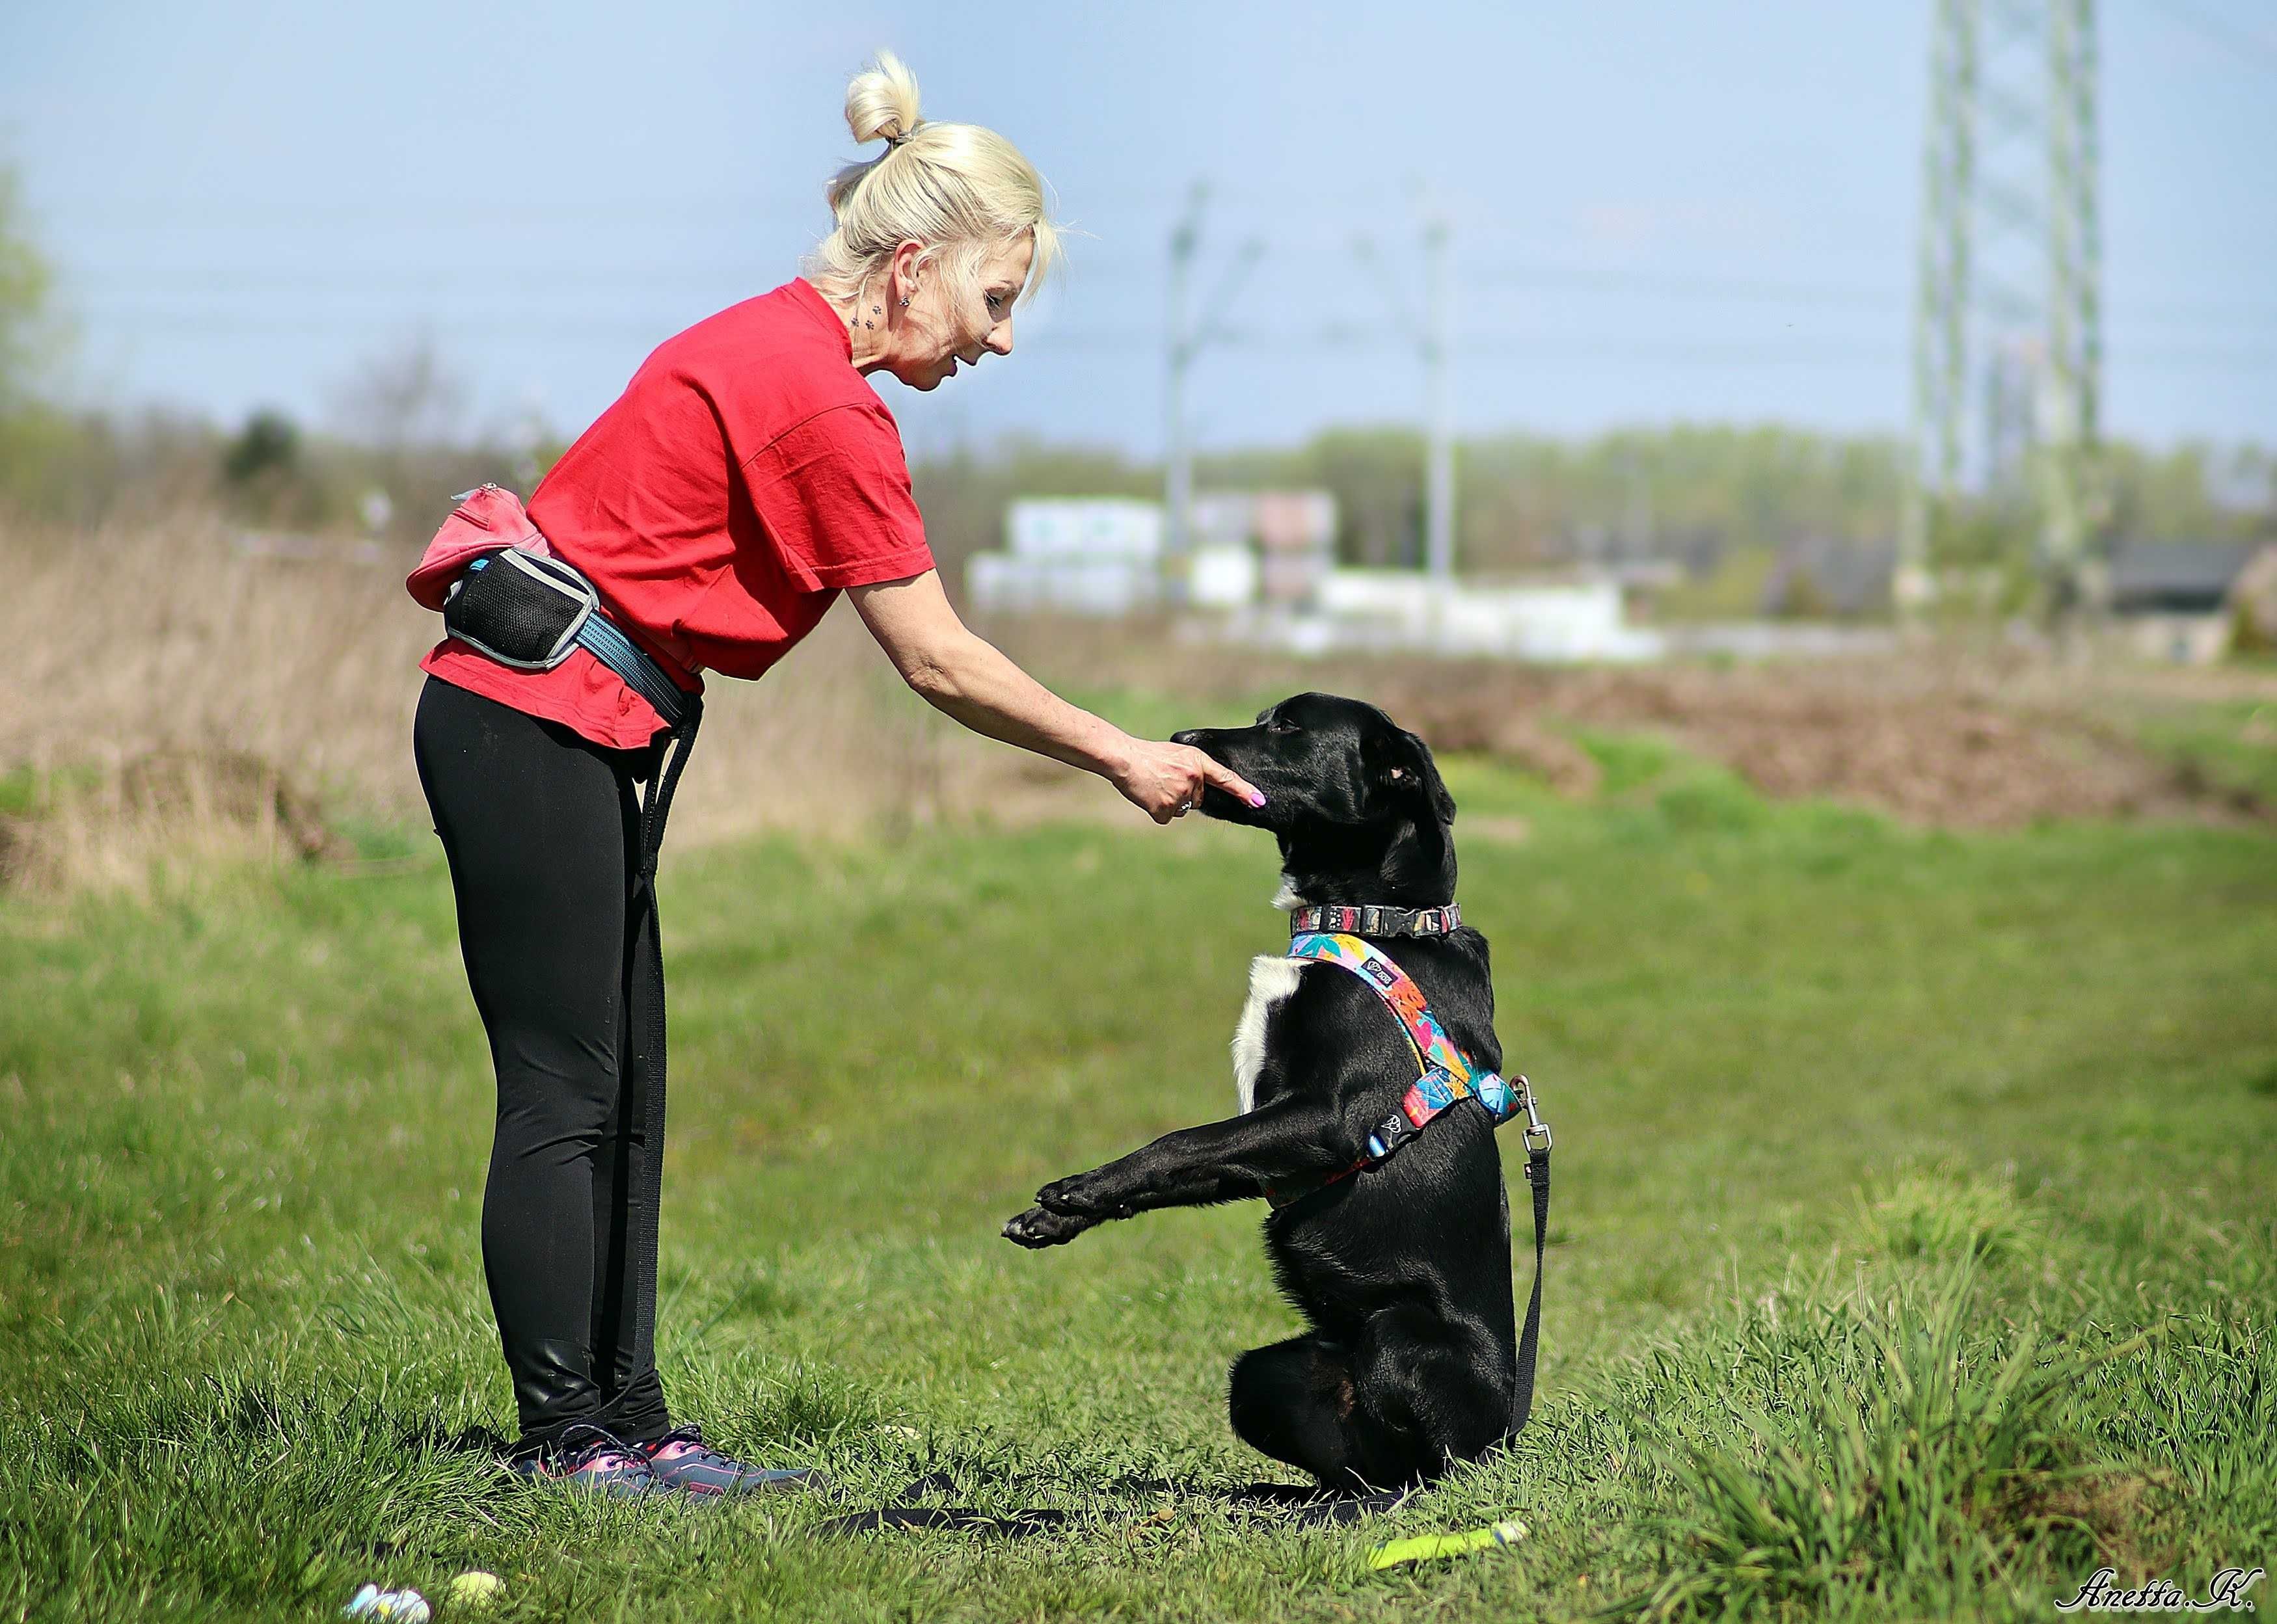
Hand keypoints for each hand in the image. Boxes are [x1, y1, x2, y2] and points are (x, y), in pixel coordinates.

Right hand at [1112, 739, 1264, 824]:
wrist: (1125, 759)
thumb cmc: (1149, 755)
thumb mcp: (1178, 753)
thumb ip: (1194, 769)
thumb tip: (1201, 788)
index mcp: (1198, 763)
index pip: (1226, 779)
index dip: (1244, 791)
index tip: (1259, 801)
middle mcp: (1193, 779)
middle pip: (1198, 798)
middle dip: (1186, 793)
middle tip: (1166, 779)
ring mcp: (1179, 795)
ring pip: (1182, 808)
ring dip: (1170, 802)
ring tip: (1155, 785)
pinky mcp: (1164, 810)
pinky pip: (1166, 816)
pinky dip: (1157, 810)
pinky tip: (1148, 796)